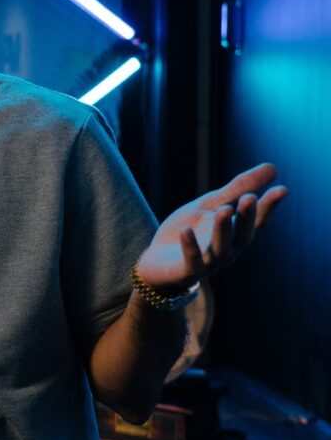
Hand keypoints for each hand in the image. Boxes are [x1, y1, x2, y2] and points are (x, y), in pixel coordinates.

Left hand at [136, 163, 287, 292]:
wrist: (157, 261)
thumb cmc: (190, 230)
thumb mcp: (211, 205)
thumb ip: (237, 189)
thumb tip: (273, 167)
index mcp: (236, 235)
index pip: (256, 221)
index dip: (268, 207)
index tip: (281, 189)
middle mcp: (228, 251)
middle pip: (242, 236)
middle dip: (247, 218)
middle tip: (250, 198)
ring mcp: (208, 264)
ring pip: (220, 249)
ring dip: (223, 230)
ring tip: (223, 209)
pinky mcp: (185, 272)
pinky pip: (191, 262)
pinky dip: (190, 247)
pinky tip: (186, 230)